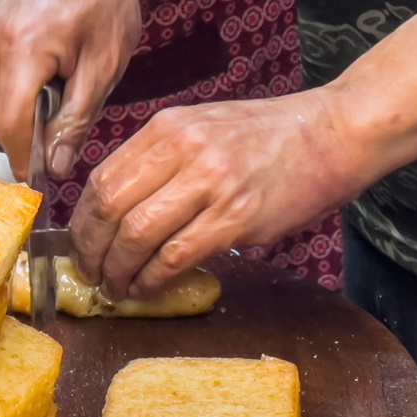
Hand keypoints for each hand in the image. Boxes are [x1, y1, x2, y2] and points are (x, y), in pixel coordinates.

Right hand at [0, 0, 141, 181]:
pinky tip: (35, 81)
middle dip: (24, 138)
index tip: (37, 182)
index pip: (10, 125)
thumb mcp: (103, 66)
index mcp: (24, 48)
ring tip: (51, 97)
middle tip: (56, 141)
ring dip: (15, 116)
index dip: (23, 159)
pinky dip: (7, 94)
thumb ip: (77, 121)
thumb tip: (58, 167)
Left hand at [68, 90, 365, 298]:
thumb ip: (159, 161)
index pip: (102, 179)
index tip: (80, 247)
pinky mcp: (236, 216)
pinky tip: (147, 288)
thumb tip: (116, 211)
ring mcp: (209, 182)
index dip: (82, 223)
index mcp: (167, 129)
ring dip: (118, 271)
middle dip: (91, 251)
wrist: (335, 132)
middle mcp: (182, 150)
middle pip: (110, 209)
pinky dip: (152, 279)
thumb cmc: (269, 138)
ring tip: (116, 288)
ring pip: (137, 235)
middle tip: (92, 275)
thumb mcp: (201, 129)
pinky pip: (175, 256)